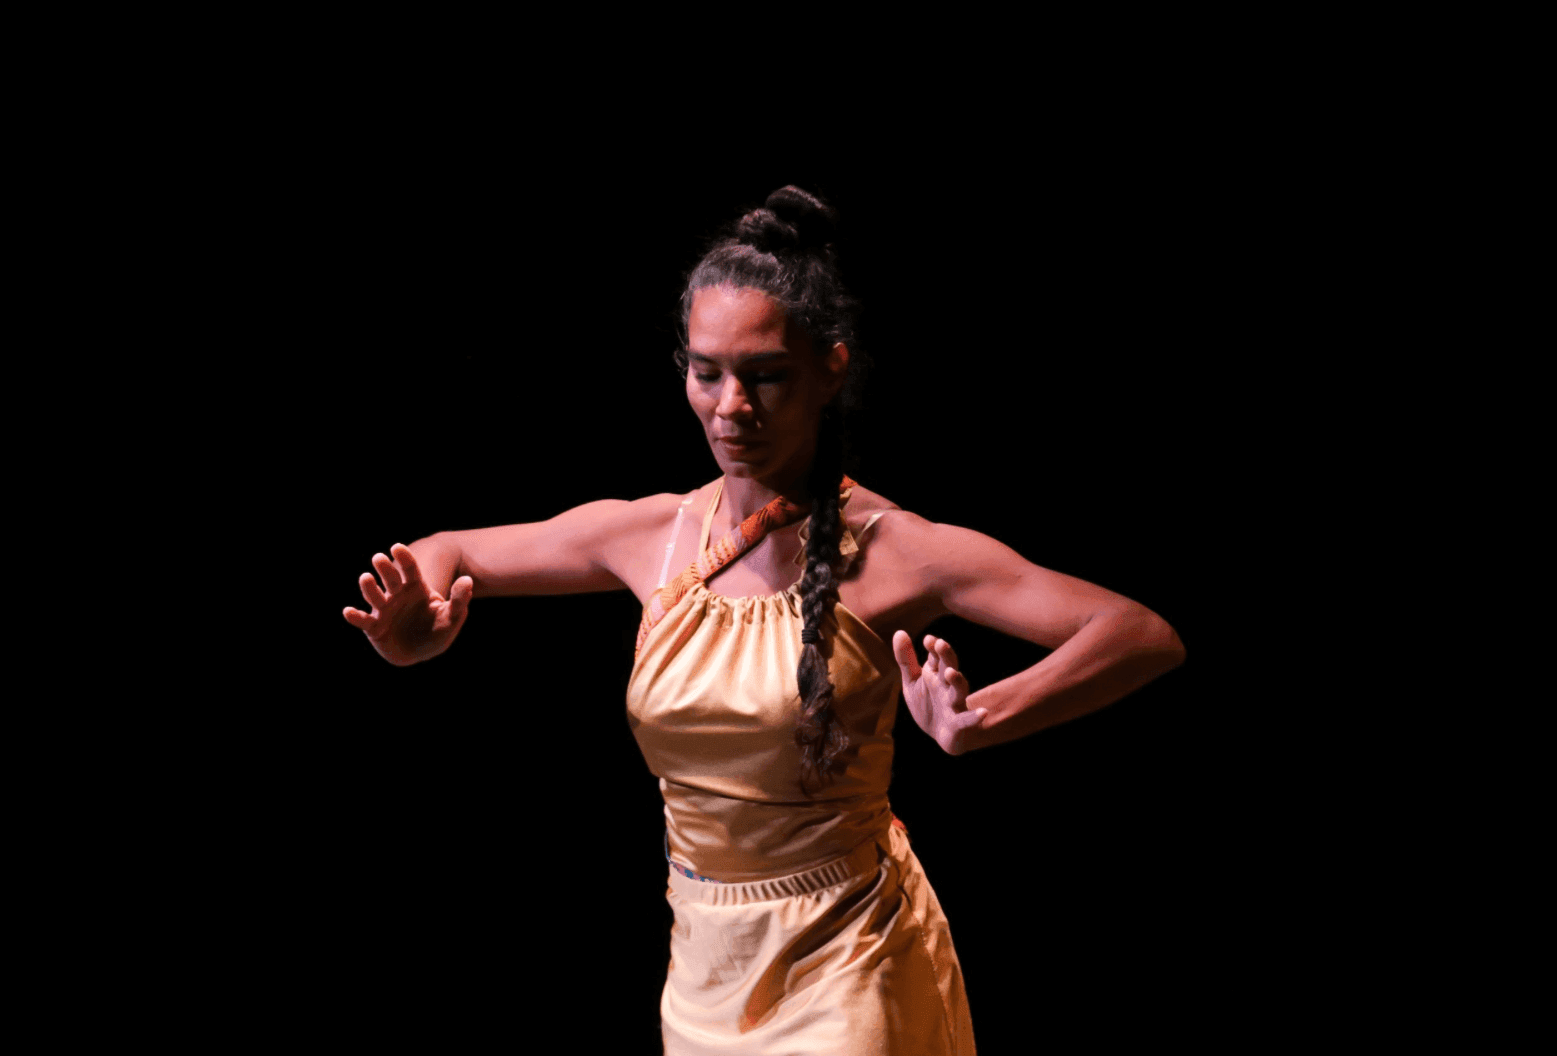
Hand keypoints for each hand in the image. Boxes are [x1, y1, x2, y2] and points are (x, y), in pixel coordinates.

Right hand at [342, 543, 472, 665]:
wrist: (422, 650)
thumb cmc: (437, 629)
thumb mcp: (453, 615)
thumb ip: (460, 599)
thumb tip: (468, 580)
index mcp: (416, 588)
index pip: (409, 569)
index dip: (404, 558)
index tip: (397, 547)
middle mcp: (397, 595)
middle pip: (390, 578)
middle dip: (384, 568)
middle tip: (379, 558)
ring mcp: (384, 610)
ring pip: (375, 596)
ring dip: (369, 587)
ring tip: (365, 578)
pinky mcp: (374, 628)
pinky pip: (363, 621)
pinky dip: (355, 617)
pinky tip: (348, 611)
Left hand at [892, 631, 985, 755]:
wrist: (939, 734)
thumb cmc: (927, 703)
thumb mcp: (912, 681)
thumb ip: (906, 659)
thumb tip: (899, 631)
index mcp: (936, 674)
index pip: (936, 657)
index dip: (933, 647)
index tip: (928, 639)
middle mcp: (947, 685)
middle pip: (949, 667)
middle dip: (946, 656)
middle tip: (940, 644)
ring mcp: (954, 703)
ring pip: (958, 690)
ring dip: (956, 681)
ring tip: (951, 673)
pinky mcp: (959, 723)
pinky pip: (967, 719)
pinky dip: (975, 717)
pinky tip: (983, 713)